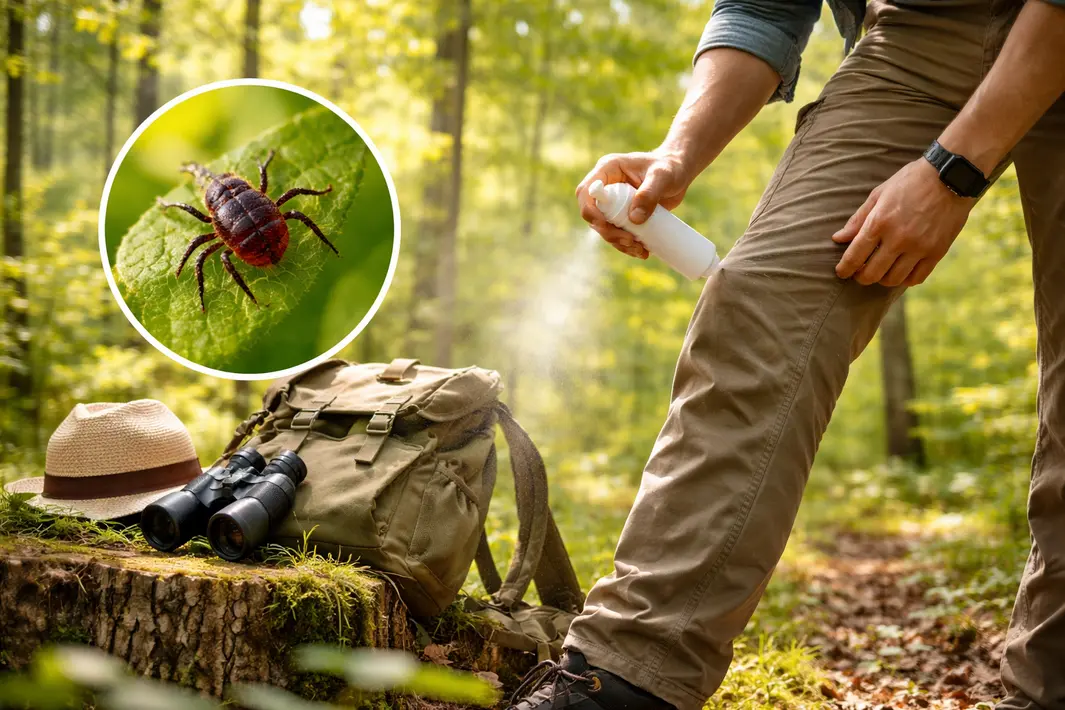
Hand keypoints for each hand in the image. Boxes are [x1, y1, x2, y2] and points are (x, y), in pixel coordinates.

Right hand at [576, 150, 692, 259]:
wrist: (679, 173)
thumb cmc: (670, 167)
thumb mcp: (662, 177)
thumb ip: (648, 194)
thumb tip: (634, 219)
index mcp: (608, 170)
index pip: (586, 193)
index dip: (591, 211)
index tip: (606, 226)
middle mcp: (606, 186)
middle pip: (593, 215)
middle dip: (608, 232)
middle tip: (630, 241)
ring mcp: (613, 202)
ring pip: (605, 228)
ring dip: (618, 243)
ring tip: (640, 249)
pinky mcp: (623, 214)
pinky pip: (617, 233)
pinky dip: (626, 245)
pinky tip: (641, 250)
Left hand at [833, 159, 975, 286]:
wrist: (951, 177)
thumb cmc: (910, 182)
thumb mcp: (879, 194)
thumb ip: (857, 219)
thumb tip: (837, 239)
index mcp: (880, 222)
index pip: (855, 256)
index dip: (845, 269)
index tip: (841, 272)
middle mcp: (898, 238)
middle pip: (872, 274)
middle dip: (861, 277)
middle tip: (859, 273)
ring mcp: (919, 247)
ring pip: (893, 280)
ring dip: (882, 279)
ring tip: (880, 271)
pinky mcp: (937, 252)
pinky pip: (916, 278)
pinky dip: (905, 279)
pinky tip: (900, 271)